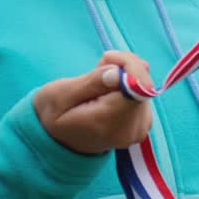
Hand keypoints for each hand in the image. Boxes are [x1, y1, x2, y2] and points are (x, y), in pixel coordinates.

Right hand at [33, 51, 154, 154]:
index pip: (138, 87)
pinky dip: (127, 82)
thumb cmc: (54, 114)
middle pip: (144, 83)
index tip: (106, 58)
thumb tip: (118, 73)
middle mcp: (131, 129)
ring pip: (145, 84)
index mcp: (109, 124)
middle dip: (123, 66)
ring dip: (123, 72)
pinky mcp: (143, 121)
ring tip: (97, 81)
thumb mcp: (60, 95)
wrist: (58, 140)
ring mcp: (139, 127)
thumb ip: (91, 83)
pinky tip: (107, 88)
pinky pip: (143, 91)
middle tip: (97, 67)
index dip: (128, 65)